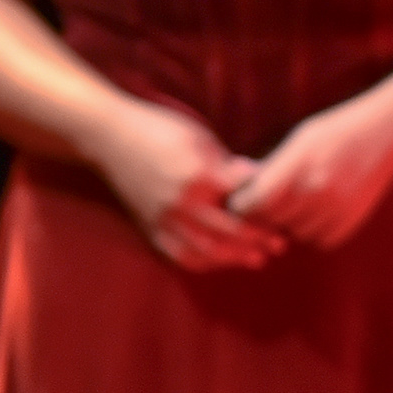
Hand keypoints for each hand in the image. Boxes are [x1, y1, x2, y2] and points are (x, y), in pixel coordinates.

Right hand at [89, 97, 278, 270]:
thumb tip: (256, 180)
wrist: (109, 137)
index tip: (283, 212)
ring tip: (256, 259)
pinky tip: (220, 262)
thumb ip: (227, 164)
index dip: (266, 208)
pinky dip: (203, 263)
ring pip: (206, 250)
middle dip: (257, 240)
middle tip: (279, 244)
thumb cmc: (158, 129)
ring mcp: (164, 218)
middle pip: (229, 231)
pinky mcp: (150, 227)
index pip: (243, 199)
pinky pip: (179, 255)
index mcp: (198, 175)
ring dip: (235, 258)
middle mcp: (182, 202)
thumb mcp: (200, 137)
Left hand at [230, 92, 392, 251]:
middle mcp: (318, 190)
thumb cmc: (333, 134)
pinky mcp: (351, 221)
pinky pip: (319, 239)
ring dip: (289, 225)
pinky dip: (313, 231)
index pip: (257, 200)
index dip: (243, 204)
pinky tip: (317, 212)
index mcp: (299, 165)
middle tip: (259, 207)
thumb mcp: (298, 143)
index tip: (239, 200)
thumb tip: (236, 187)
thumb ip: (271, 168)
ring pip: (295, 233)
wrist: (384, 134)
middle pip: (273, 220)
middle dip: (262, 216)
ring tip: (292, 205)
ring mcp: (337, 208)